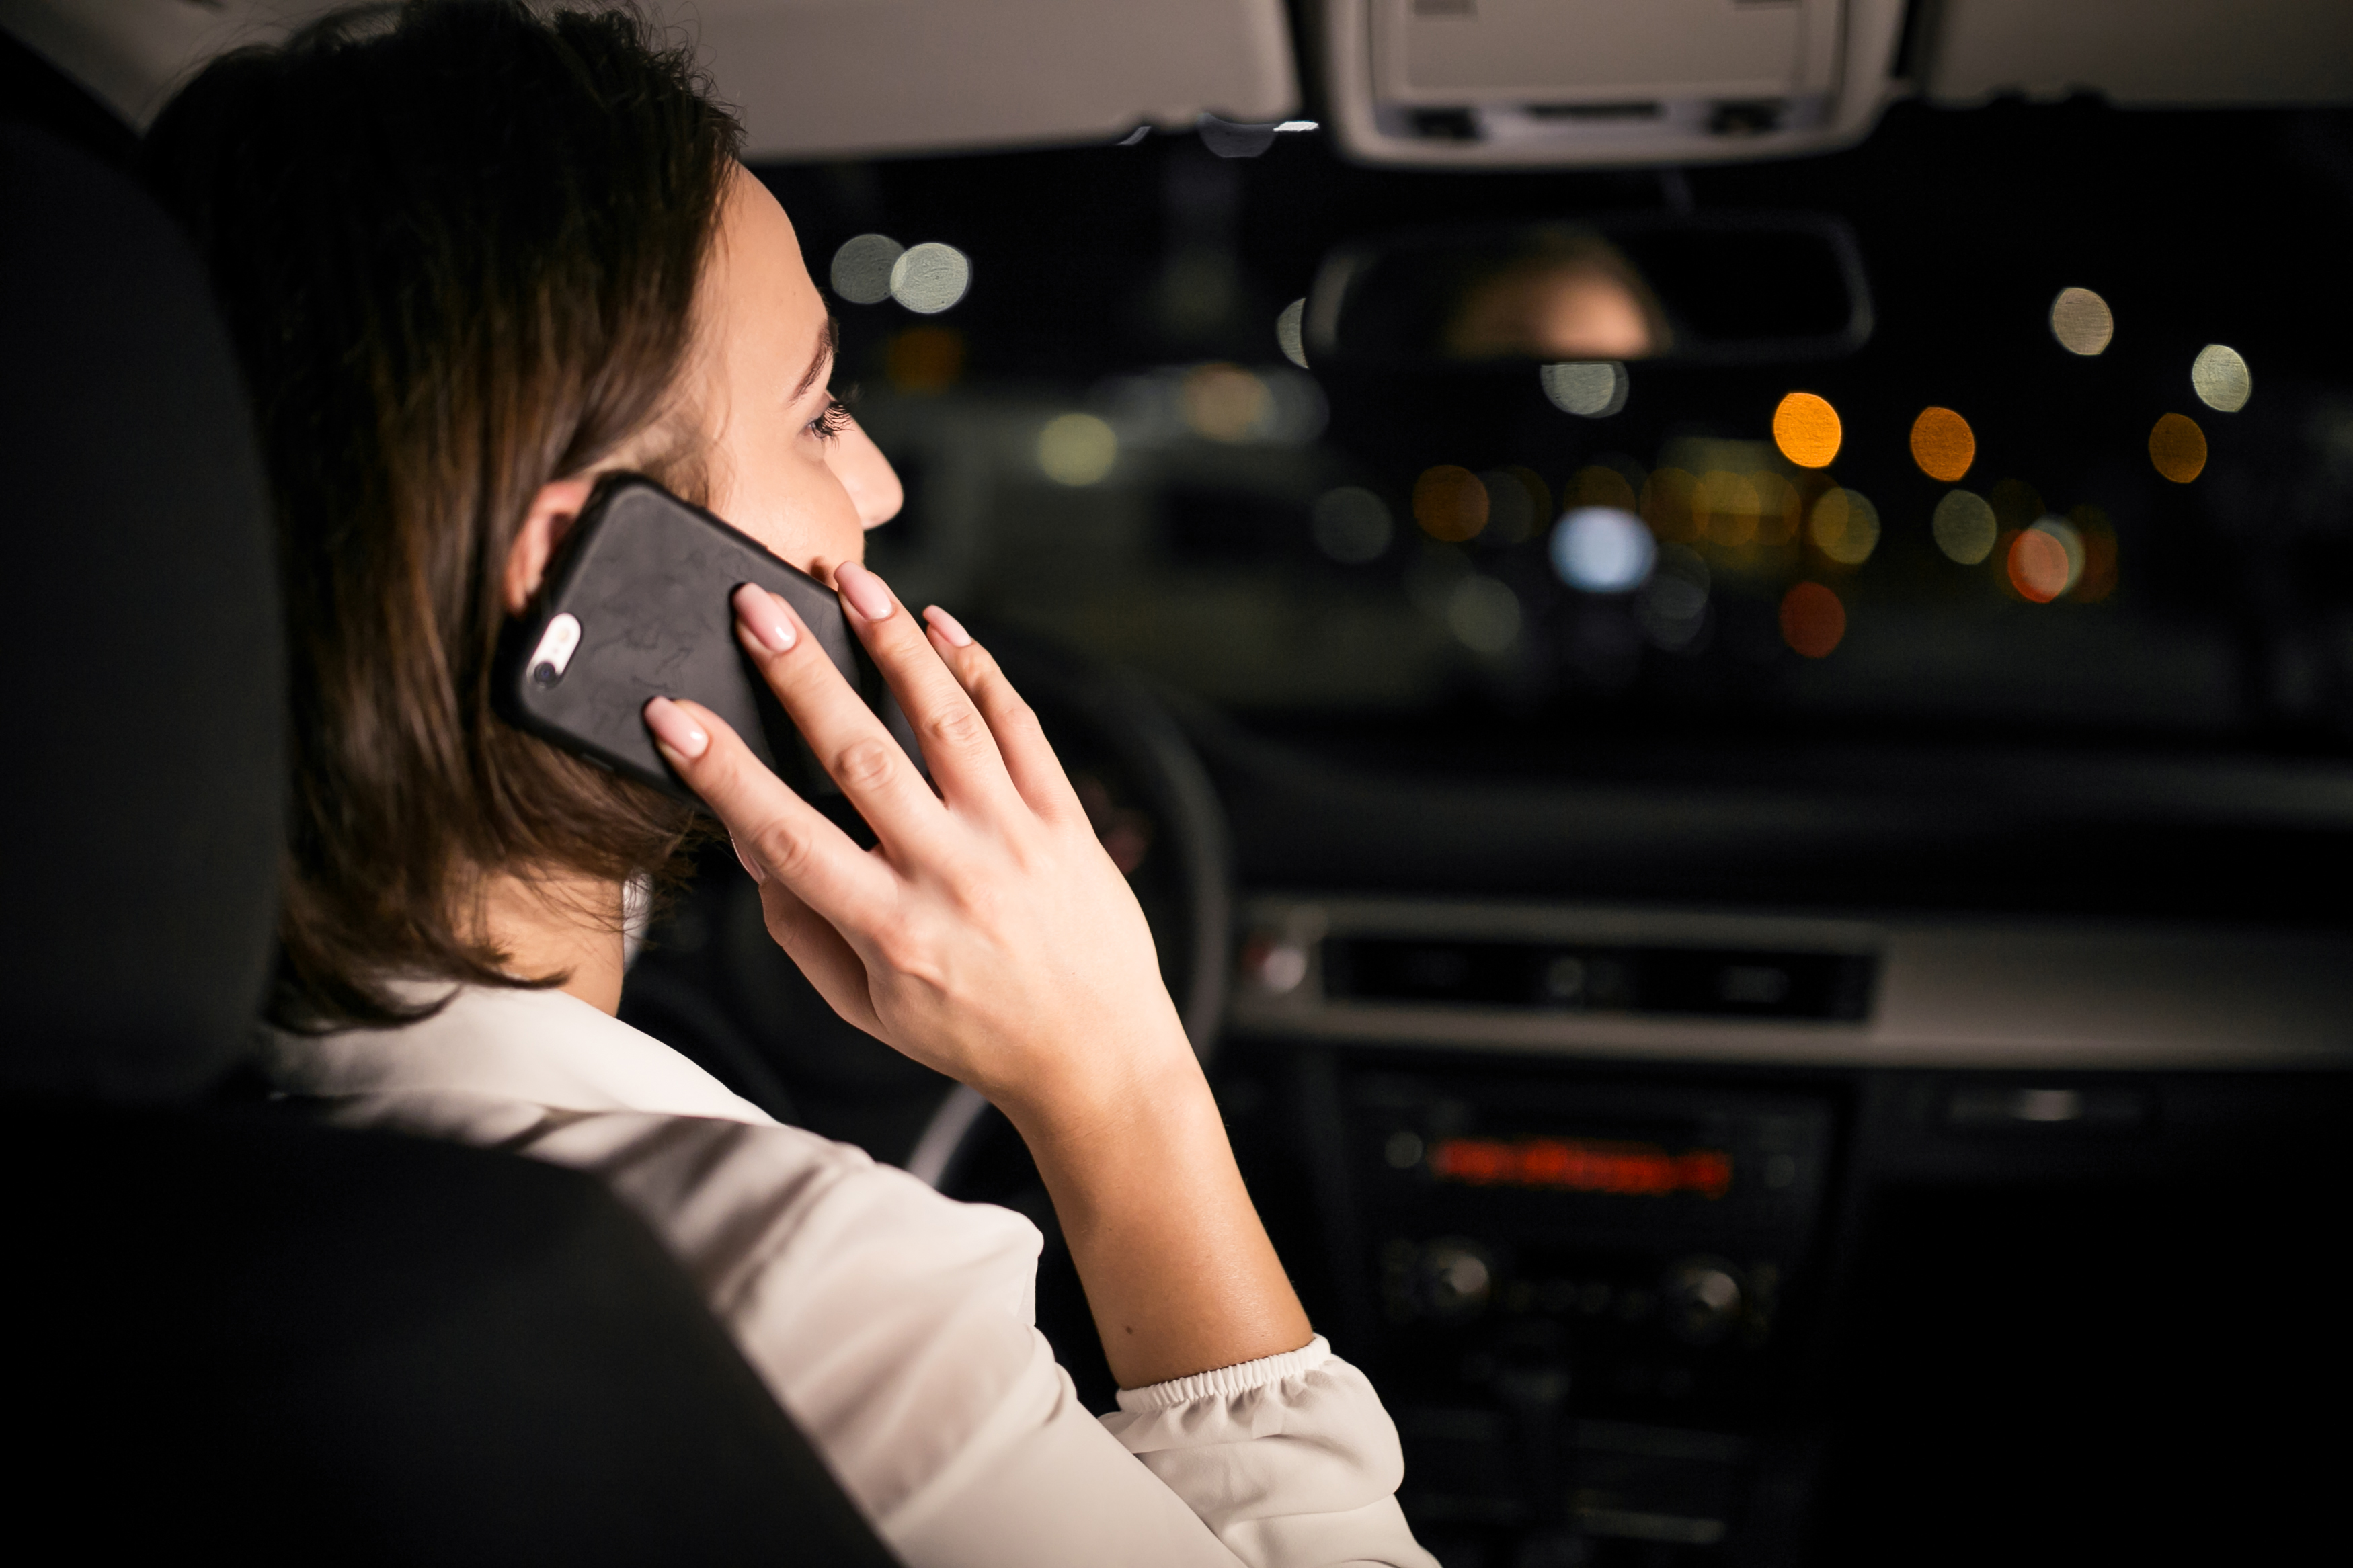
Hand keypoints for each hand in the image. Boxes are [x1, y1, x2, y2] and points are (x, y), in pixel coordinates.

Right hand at [641, 565, 1193, 1125]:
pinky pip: (1019, 727)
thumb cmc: (970, 1030)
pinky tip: (939, 624)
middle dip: (800, 675)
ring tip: (848, 581)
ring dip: (892, 644)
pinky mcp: (1065, 819)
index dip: (722, 773)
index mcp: (890, 930)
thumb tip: (745, 837)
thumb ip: (801, 924)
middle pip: (862, 757)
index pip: (786, 836)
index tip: (673, 716)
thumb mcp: (866, 1004)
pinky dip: (977, 668)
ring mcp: (1015, 840)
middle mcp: (951, 876)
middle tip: (753, 607)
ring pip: (946, 721)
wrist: (1097, 1055)